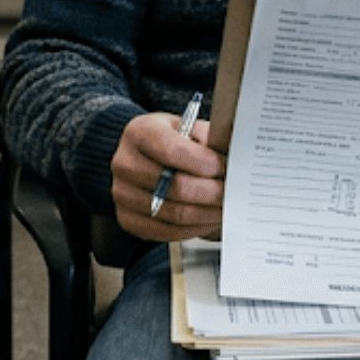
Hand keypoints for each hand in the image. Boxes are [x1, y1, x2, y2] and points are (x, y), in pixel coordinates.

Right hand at [110, 110, 225, 242]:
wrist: (143, 157)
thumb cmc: (171, 140)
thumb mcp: (188, 127)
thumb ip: (210, 136)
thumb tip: (237, 152)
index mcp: (139, 132)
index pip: (173, 150)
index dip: (205, 162)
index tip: (226, 167)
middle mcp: (124, 163)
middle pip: (176, 187)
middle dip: (212, 192)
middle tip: (233, 192)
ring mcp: (122, 193)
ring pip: (175, 214)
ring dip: (208, 214)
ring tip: (225, 207)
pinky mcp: (127, 218)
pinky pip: (166, 232)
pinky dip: (194, 229)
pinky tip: (208, 219)